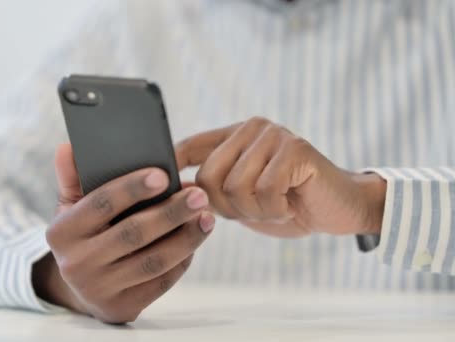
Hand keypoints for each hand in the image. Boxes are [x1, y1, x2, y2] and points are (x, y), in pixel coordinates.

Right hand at [33, 144, 213, 323]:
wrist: (81, 289)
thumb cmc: (83, 236)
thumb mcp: (72, 207)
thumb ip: (73, 177)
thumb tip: (68, 147)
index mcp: (62, 232)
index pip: (101, 203)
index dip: (132, 188)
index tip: (163, 175)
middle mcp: (76, 263)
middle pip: (133, 234)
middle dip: (170, 213)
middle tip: (199, 195)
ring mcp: (100, 289)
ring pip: (153, 261)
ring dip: (186, 238)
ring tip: (206, 216)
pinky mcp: (123, 308)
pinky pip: (161, 281)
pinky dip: (183, 259)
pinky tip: (195, 239)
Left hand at [175, 117, 385, 237]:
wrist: (337, 209)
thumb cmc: (285, 204)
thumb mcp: (241, 198)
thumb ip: (212, 190)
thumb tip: (174, 190)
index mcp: (233, 136)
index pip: (189, 146)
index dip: (169, 165)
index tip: (157, 187)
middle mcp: (251, 128)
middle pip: (208, 178)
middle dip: (227, 208)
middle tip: (253, 210)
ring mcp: (273, 135)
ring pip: (235, 187)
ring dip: (254, 211)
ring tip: (274, 206)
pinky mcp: (295, 149)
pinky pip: (265, 191)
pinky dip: (275, 210)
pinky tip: (289, 205)